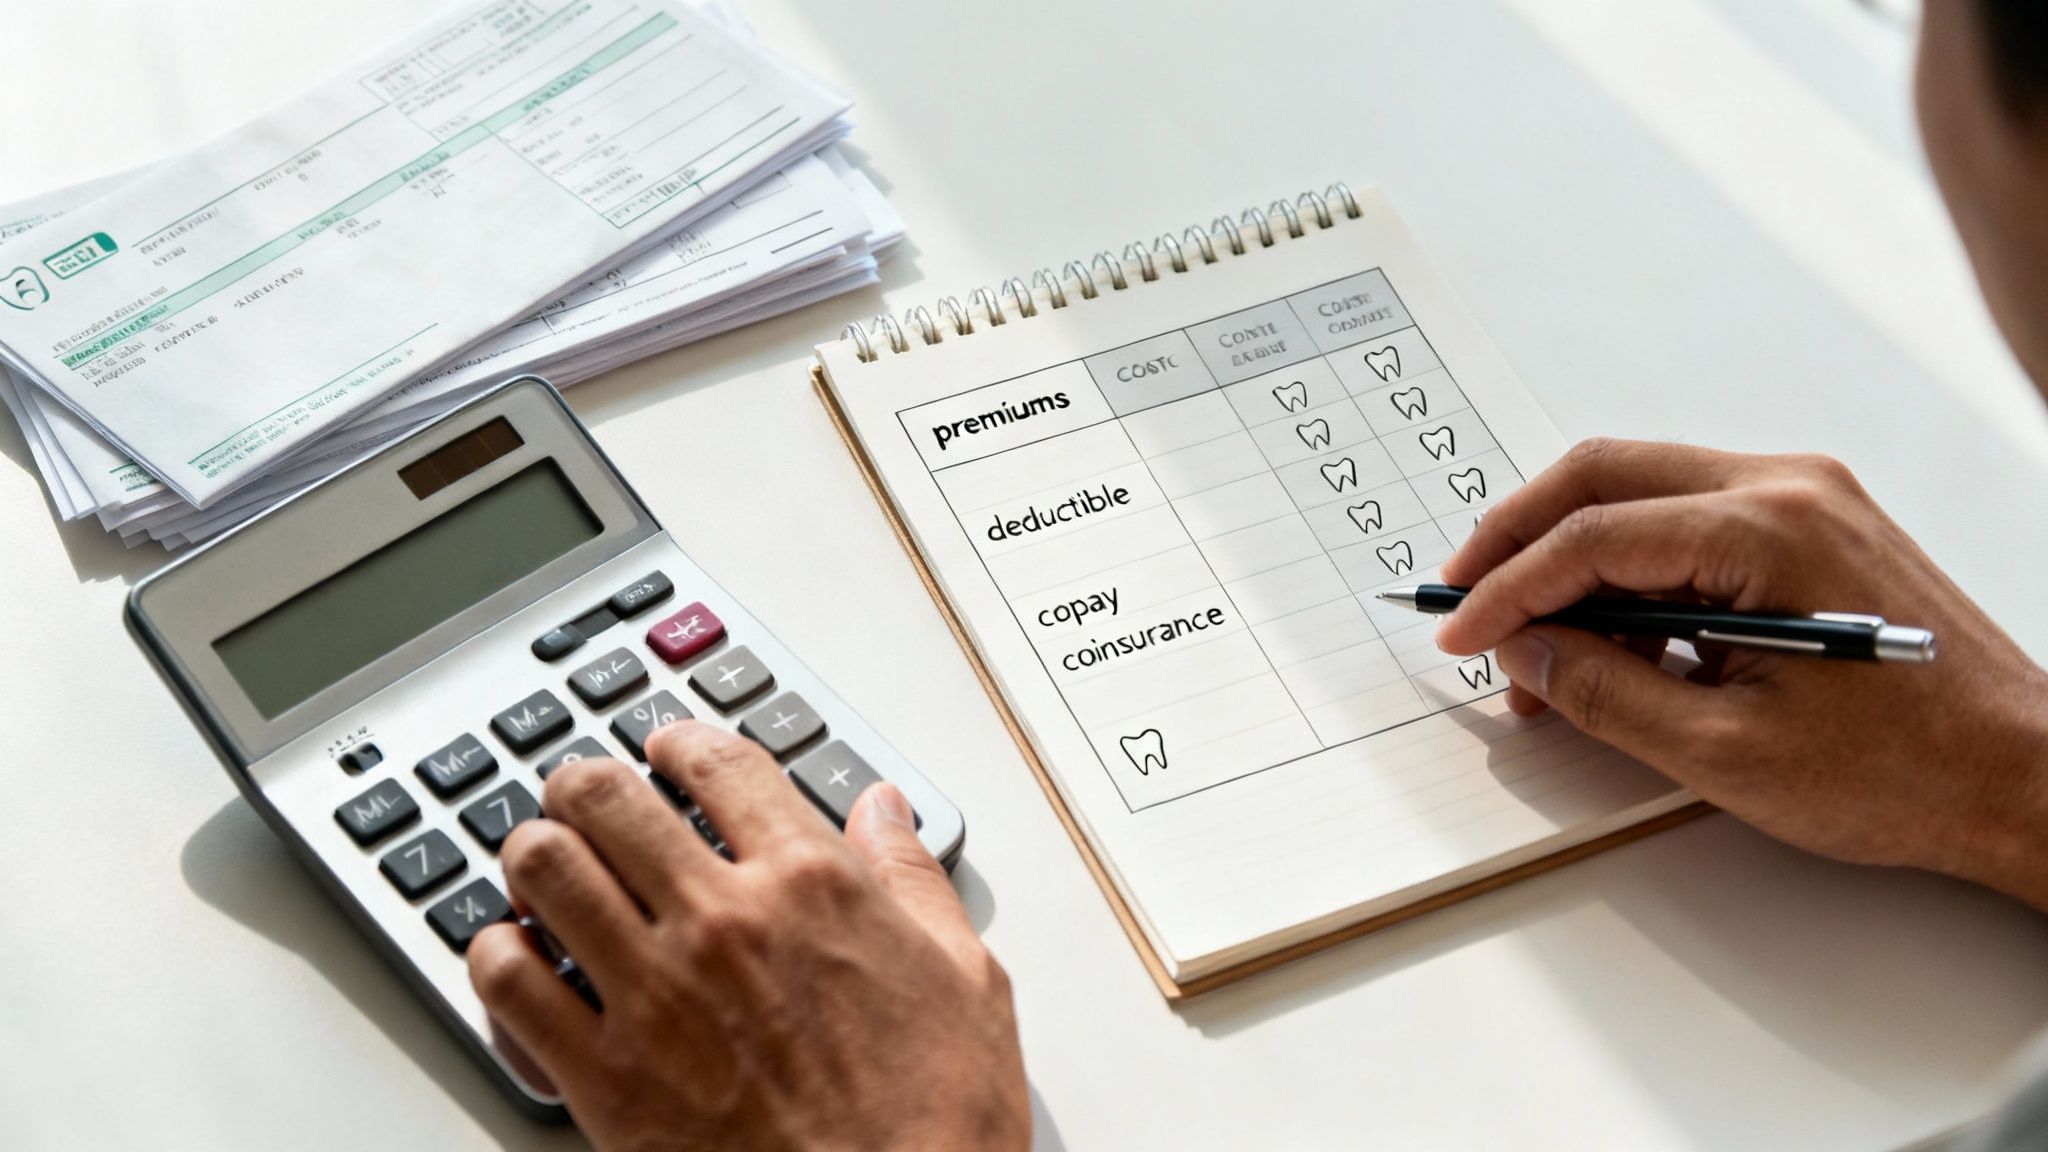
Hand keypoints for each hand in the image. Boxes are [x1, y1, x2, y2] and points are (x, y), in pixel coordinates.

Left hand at [465, 723, 1029, 1151]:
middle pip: (607, 796)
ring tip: (549, 865)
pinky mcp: (604, 1079)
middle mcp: (724, 922)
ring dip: (538, 854)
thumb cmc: (936, 1117)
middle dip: (588, 785)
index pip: (718, 763)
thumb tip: (885, 812)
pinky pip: (508, 982)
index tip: (670, 749)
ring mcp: (655, 997)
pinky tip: (519, 956)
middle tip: (591, 798)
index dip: (681, 741)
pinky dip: (498, 955)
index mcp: (813, 886)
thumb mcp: (964, 975)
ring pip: (545, 868)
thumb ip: (911, 878)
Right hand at [1436, 439, 2047, 906]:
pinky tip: (1615, 642)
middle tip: (1466, 599)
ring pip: (1642, 492)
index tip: (1460, 633)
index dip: (1507, 588)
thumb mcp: (1726, 753)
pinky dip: (1634, 571)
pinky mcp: (1815, 526)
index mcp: (1768, 528)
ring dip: (1575, 561)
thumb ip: (1606, 693)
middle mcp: (1788, 486)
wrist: (2022, 780)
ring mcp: (1807, 498)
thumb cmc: (1908, 772)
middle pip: (1604, 475)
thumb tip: (1527, 650)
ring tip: (1543, 653)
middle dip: (1518, 538)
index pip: (1591, 535)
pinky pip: (1691, 522)